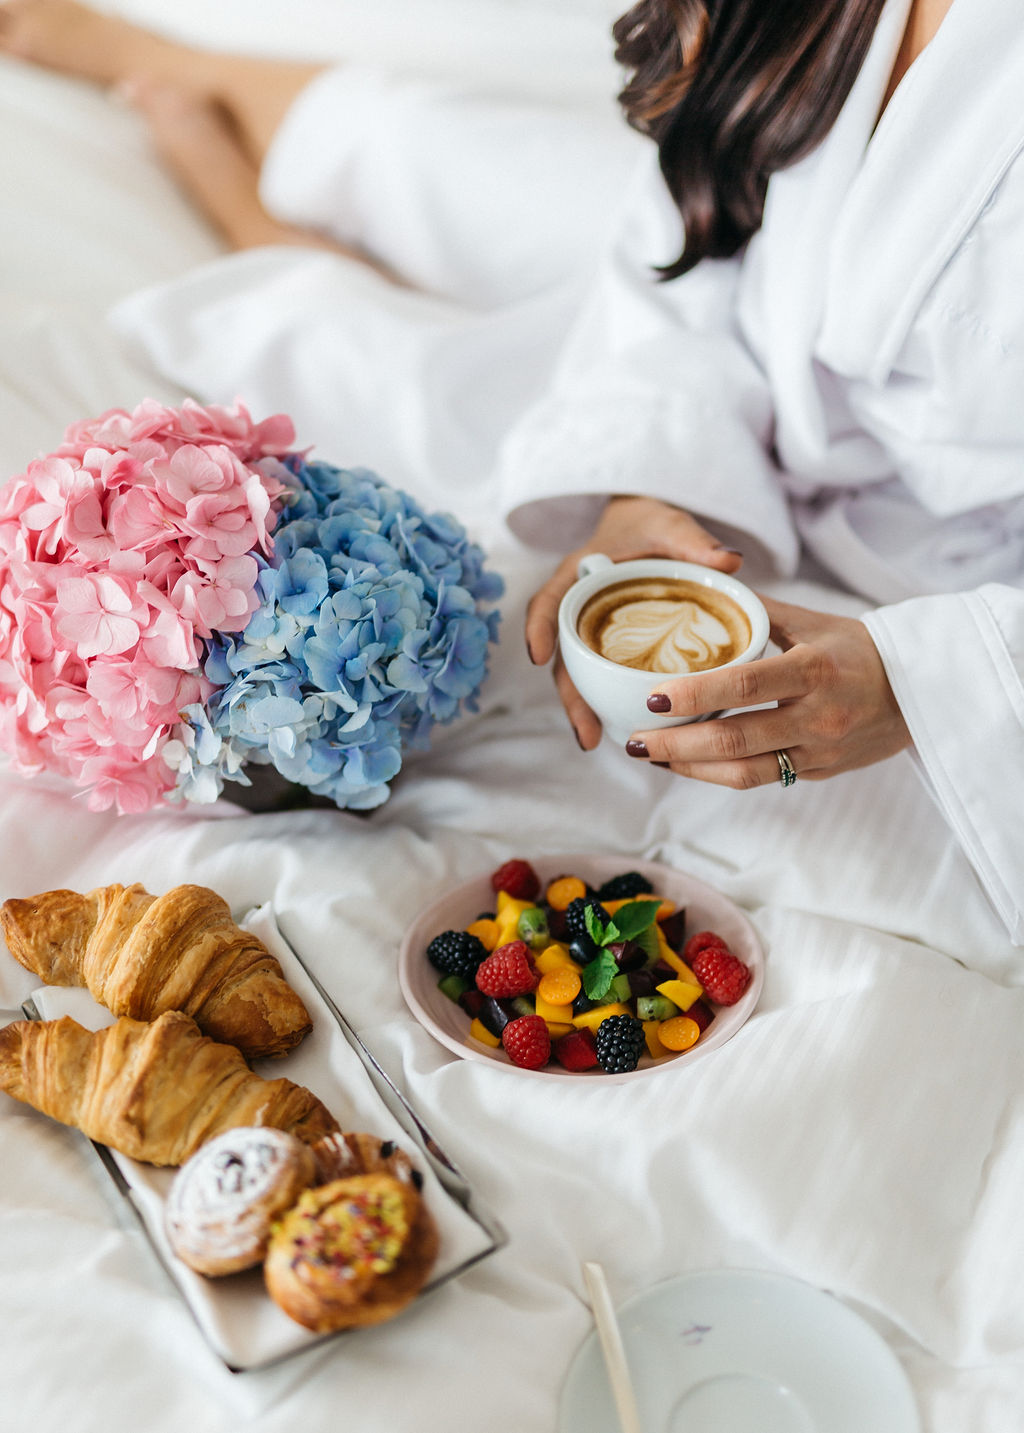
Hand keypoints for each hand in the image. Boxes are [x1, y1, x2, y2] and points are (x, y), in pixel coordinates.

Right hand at [524, 496, 743, 747]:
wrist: (645, 529)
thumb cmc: (651, 525)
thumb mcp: (671, 526)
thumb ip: (696, 543)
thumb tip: (730, 560)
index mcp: (579, 574)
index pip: (547, 602)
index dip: (539, 628)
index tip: (539, 657)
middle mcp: (578, 609)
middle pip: (563, 656)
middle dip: (570, 696)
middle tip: (586, 733)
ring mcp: (591, 632)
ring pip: (579, 674)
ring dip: (586, 708)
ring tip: (598, 741)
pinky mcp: (608, 647)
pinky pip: (602, 676)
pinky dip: (608, 702)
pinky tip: (626, 729)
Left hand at [625, 596, 911, 784]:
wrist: (921, 693)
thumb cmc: (860, 650)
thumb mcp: (813, 621)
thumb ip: (758, 610)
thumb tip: (704, 588)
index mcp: (814, 670)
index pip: (744, 685)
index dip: (694, 694)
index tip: (652, 694)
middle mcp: (816, 716)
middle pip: (735, 738)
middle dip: (677, 743)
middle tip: (634, 737)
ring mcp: (817, 751)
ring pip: (742, 771)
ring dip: (689, 767)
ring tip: (650, 755)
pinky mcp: (816, 772)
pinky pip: (759, 778)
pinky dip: (716, 774)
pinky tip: (685, 763)